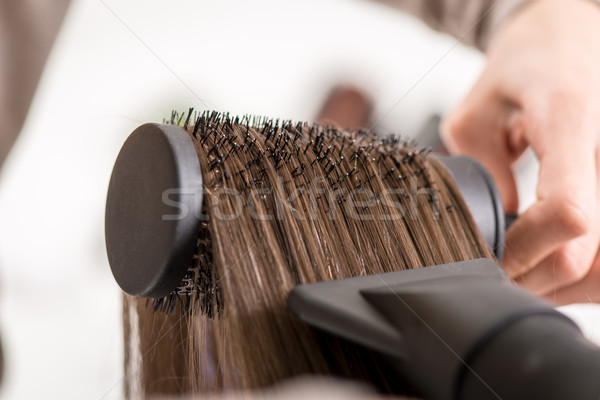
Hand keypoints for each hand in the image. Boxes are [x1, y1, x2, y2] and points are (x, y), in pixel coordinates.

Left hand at [441, 0, 599, 303]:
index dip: (524, 250)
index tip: (491, 253)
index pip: (567, 212)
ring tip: (519, 263)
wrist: (573, 37)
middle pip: (588, 255)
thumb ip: (481, 171)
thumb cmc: (528, 64)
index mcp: (569, 117)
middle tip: (496, 268)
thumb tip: (491, 232)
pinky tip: (547, 255)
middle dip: (533, 274)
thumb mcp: (477, 111)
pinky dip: (580, 270)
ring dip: (558, 280)